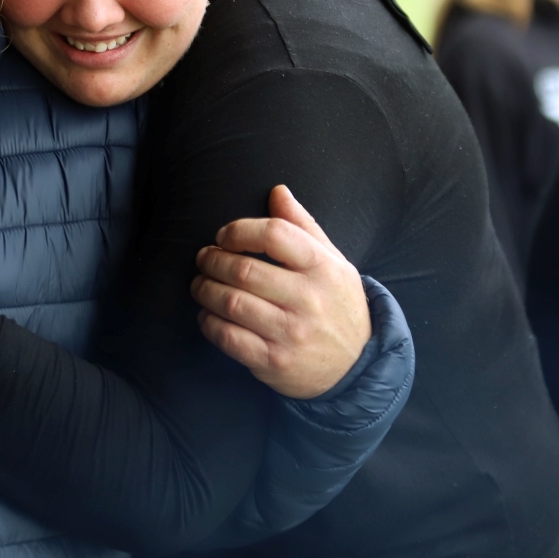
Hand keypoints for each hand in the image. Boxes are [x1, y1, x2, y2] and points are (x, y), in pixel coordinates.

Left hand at [192, 185, 371, 398]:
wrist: (358, 366)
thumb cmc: (339, 305)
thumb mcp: (334, 262)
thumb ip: (303, 226)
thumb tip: (277, 191)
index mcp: (323, 268)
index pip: (273, 234)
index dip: (239, 230)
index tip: (224, 236)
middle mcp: (308, 300)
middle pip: (244, 270)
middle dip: (213, 260)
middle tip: (204, 258)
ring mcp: (291, 333)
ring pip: (231, 303)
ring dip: (205, 289)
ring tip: (200, 284)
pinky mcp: (274, 362)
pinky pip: (229, 338)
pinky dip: (209, 323)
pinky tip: (208, 314)